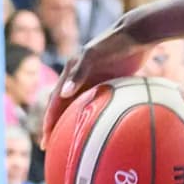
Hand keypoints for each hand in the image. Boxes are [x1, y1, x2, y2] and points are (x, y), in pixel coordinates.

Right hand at [48, 20, 153, 139]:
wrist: (138, 34)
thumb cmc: (115, 44)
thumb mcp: (94, 55)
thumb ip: (79, 72)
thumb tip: (62, 94)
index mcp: (71, 72)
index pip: (55, 102)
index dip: (49, 121)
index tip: (45, 139)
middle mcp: (79, 78)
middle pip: (63, 108)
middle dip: (55, 127)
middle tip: (50, 148)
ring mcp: (93, 81)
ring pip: (78, 108)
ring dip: (72, 124)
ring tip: (69, 144)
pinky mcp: (108, 83)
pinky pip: (97, 104)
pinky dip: (92, 117)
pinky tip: (96, 130)